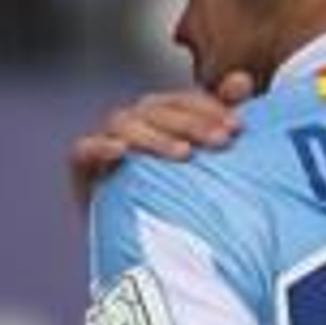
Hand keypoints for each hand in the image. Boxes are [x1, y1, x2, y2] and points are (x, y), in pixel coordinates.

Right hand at [67, 69, 253, 206]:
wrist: (143, 245)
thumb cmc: (178, 196)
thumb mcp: (205, 161)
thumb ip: (220, 119)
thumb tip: (242, 79)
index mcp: (161, 117)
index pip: (183, 100)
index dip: (209, 107)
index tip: (237, 126)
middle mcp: (133, 123)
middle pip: (157, 109)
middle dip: (191, 122)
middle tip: (222, 141)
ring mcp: (105, 141)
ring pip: (124, 124)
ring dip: (155, 136)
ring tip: (185, 153)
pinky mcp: (83, 167)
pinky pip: (84, 150)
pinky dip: (100, 147)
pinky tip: (121, 152)